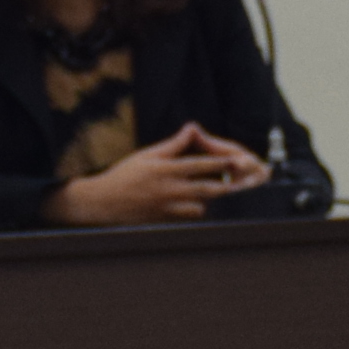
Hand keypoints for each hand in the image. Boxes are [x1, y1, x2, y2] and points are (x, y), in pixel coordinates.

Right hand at [45, 125, 263, 226]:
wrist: (104, 203)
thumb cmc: (124, 176)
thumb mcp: (148, 155)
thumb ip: (174, 144)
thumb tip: (191, 128)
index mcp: (166, 169)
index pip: (201, 165)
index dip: (222, 163)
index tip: (239, 160)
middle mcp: (170, 189)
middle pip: (208, 189)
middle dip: (228, 185)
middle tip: (244, 182)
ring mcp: (168, 207)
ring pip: (201, 205)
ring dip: (211, 199)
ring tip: (223, 191)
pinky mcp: (166, 220)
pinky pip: (189, 217)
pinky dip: (196, 210)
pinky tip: (198, 204)